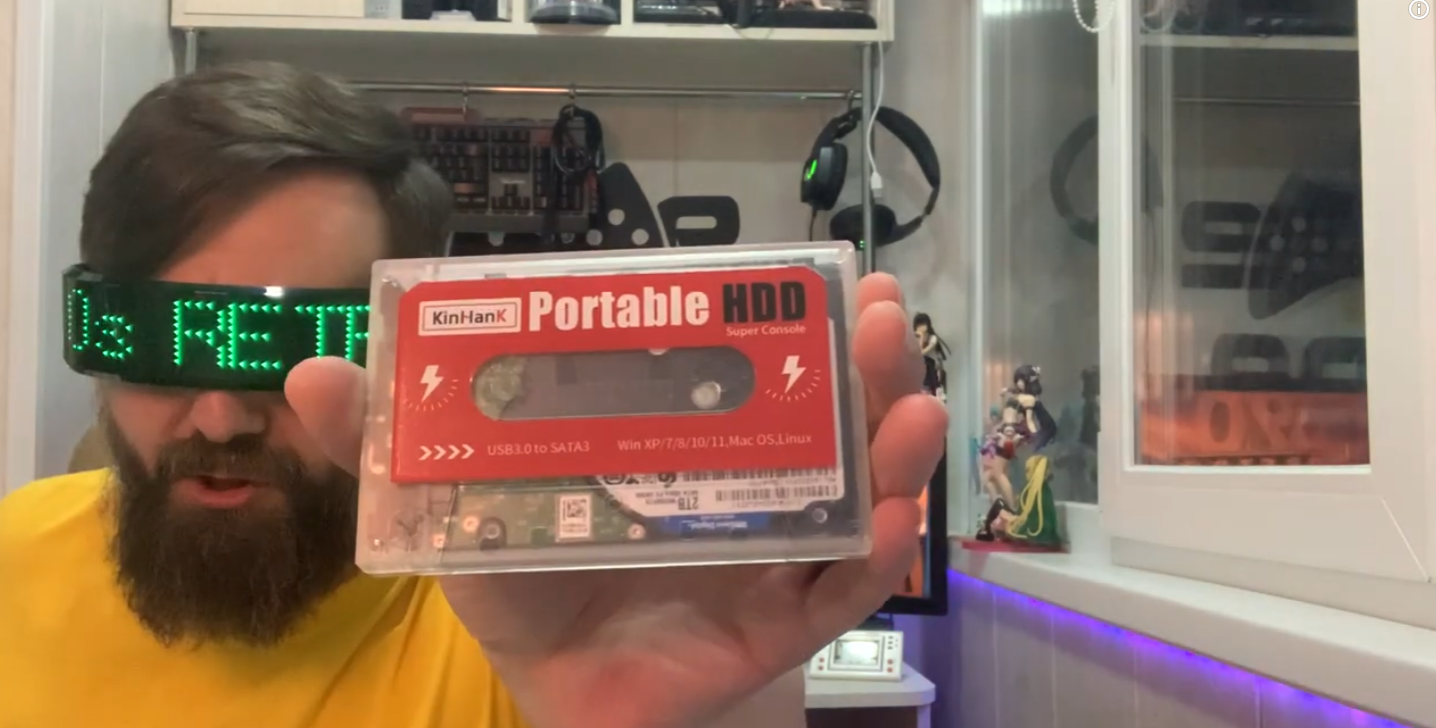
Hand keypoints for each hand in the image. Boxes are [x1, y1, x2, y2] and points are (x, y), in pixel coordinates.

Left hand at [286, 272, 947, 727]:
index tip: (815, 271)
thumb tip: (312, 370)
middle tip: (880, 311)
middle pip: (819, 417)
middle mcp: (741, 482)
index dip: (785, 319)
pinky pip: (833, 594)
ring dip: (888, 447)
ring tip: (910, 402)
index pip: (744, 365)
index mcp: (679, 437)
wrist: (554, 691)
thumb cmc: (520, 580)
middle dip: (859, 362)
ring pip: (848, 493)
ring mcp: (769, 554)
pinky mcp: (776, 626)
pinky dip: (865, 557)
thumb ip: (388, 441)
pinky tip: (884, 519)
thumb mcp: (457, 500)